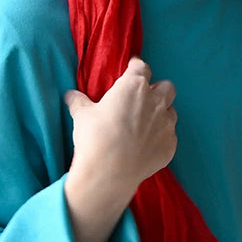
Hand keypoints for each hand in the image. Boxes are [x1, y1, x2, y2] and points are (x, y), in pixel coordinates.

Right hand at [63, 57, 177, 201]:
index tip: (131, 71)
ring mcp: (166, 125)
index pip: (141, 67)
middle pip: (166, 87)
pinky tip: (147, 145)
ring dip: (162, 114)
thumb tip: (70, 95)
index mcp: (134, 86)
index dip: (135, 68)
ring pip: (171, 112)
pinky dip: (161, 137)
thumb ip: (79, 102)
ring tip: (146, 124)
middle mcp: (156, 102)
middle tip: (143, 99)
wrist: (110, 173)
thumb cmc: (95, 138)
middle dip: (157, 89)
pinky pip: (170, 136)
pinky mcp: (170, 146)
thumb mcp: (82, 115)